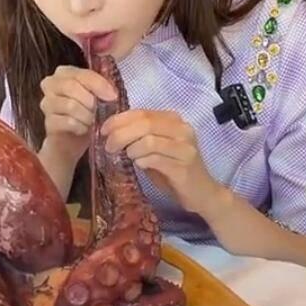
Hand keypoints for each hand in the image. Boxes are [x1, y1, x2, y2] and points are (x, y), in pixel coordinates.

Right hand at [39, 65, 116, 162]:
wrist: (72, 140)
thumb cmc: (85, 112)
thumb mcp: (96, 96)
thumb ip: (102, 88)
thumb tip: (111, 93)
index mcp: (64, 72)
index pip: (82, 74)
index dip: (99, 84)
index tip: (113, 96)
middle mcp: (50, 84)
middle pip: (72, 87)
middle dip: (91, 101)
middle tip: (100, 111)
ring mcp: (46, 103)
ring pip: (70, 105)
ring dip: (87, 115)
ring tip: (92, 121)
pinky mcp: (48, 122)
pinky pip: (68, 122)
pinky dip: (81, 126)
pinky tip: (84, 129)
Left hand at [101, 109, 222, 216]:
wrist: (202, 193)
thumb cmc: (173, 170)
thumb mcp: (154, 148)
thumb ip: (139, 136)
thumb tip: (110, 131)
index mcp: (173, 120)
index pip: (142, 112)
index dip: (119, 119)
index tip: (103, 130)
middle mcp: (182, 129)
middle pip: (144, 124)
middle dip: (120, 134)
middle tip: (109, 146)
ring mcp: (185, 147)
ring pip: (148, 140)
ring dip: (130, 149)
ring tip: (126, 157)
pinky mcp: (184, 166)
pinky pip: (155, 159)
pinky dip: (141, 161)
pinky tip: (139, 165)